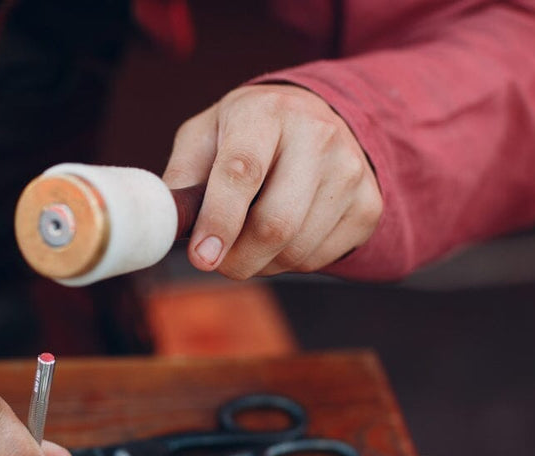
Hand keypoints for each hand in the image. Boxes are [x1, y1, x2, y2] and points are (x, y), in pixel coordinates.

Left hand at [163, 84, 382, 277]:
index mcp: (266, 112)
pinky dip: (287, 263)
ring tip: (247, 240)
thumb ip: (182, 177)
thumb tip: (167, 223)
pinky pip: (317, 259)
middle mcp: (318, 136)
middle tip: (214, 261)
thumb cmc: (245, 135)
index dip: (220, 220)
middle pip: (275, 224)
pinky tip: (281, 237)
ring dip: (259, 262)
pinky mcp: (368, 206)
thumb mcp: (205, 136)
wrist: (319, 122)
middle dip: (236, 258)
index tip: (202, 257)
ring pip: (295, 249)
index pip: (242, 172)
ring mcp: (350, 171)